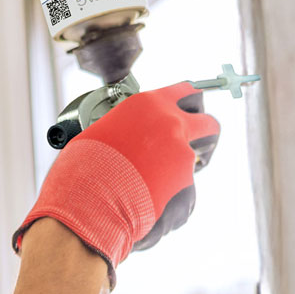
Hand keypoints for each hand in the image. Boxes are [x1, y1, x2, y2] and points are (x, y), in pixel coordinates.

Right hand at [13, 82, 219, 286]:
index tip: (191, 109)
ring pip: (195, 162)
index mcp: (150, 104)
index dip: (190, 102)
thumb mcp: (104, 130)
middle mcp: (172, 125)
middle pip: (209, 124)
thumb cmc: (85, 167)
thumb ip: (130, 126)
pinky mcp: (187, 184)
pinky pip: (184, 189)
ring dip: (180, 169)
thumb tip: (132, 134)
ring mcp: (183, 155)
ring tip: (154, 181)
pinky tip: (148, 200)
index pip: (186, 92)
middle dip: (205, 134)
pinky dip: (171, 195)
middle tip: (194, 143)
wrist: (88, 201)